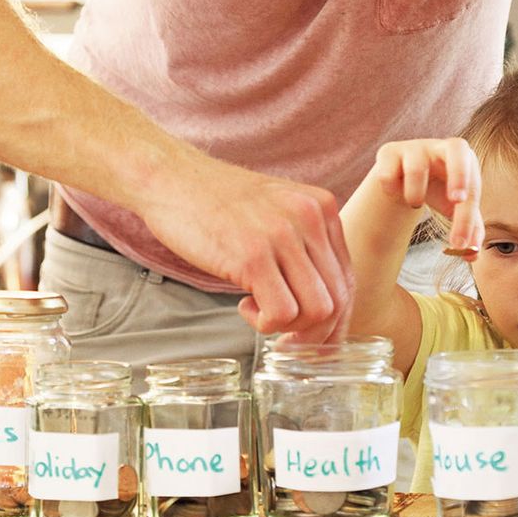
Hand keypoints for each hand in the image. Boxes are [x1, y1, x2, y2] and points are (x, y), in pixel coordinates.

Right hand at [142, 155, 353, 342]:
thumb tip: (321, 303)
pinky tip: (244, 306)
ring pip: (317, 310)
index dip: (335, 320)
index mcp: (322, 208)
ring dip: (289, 328)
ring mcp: (282, 236)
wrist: (170, 177)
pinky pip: (282, 313)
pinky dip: (265, 323)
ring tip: (259, 312)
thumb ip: (303, 245)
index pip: (348, 280)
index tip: (315, 339)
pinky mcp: (252, 256)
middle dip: (314, 333)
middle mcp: (310, 218)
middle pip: (338, 300)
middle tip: (284, 338)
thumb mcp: (276, 211)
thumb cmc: (216, 202)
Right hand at [370, 138, 483, 258]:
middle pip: (457, 147)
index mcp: (465, 160)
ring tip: (414, 202)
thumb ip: (468, 230)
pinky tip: (394, 191)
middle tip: (455, 202)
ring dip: (415, 194)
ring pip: (416, 169)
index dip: (467, 217)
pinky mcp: (389, 152)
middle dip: (459, 175)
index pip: (472, 187)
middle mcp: (441, 147)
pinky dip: (391, 190)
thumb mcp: (455, 211)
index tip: (459, 243)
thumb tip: (472, 253)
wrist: (403, 175)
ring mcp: (414, 147)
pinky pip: (388, 174)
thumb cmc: (438, 191)